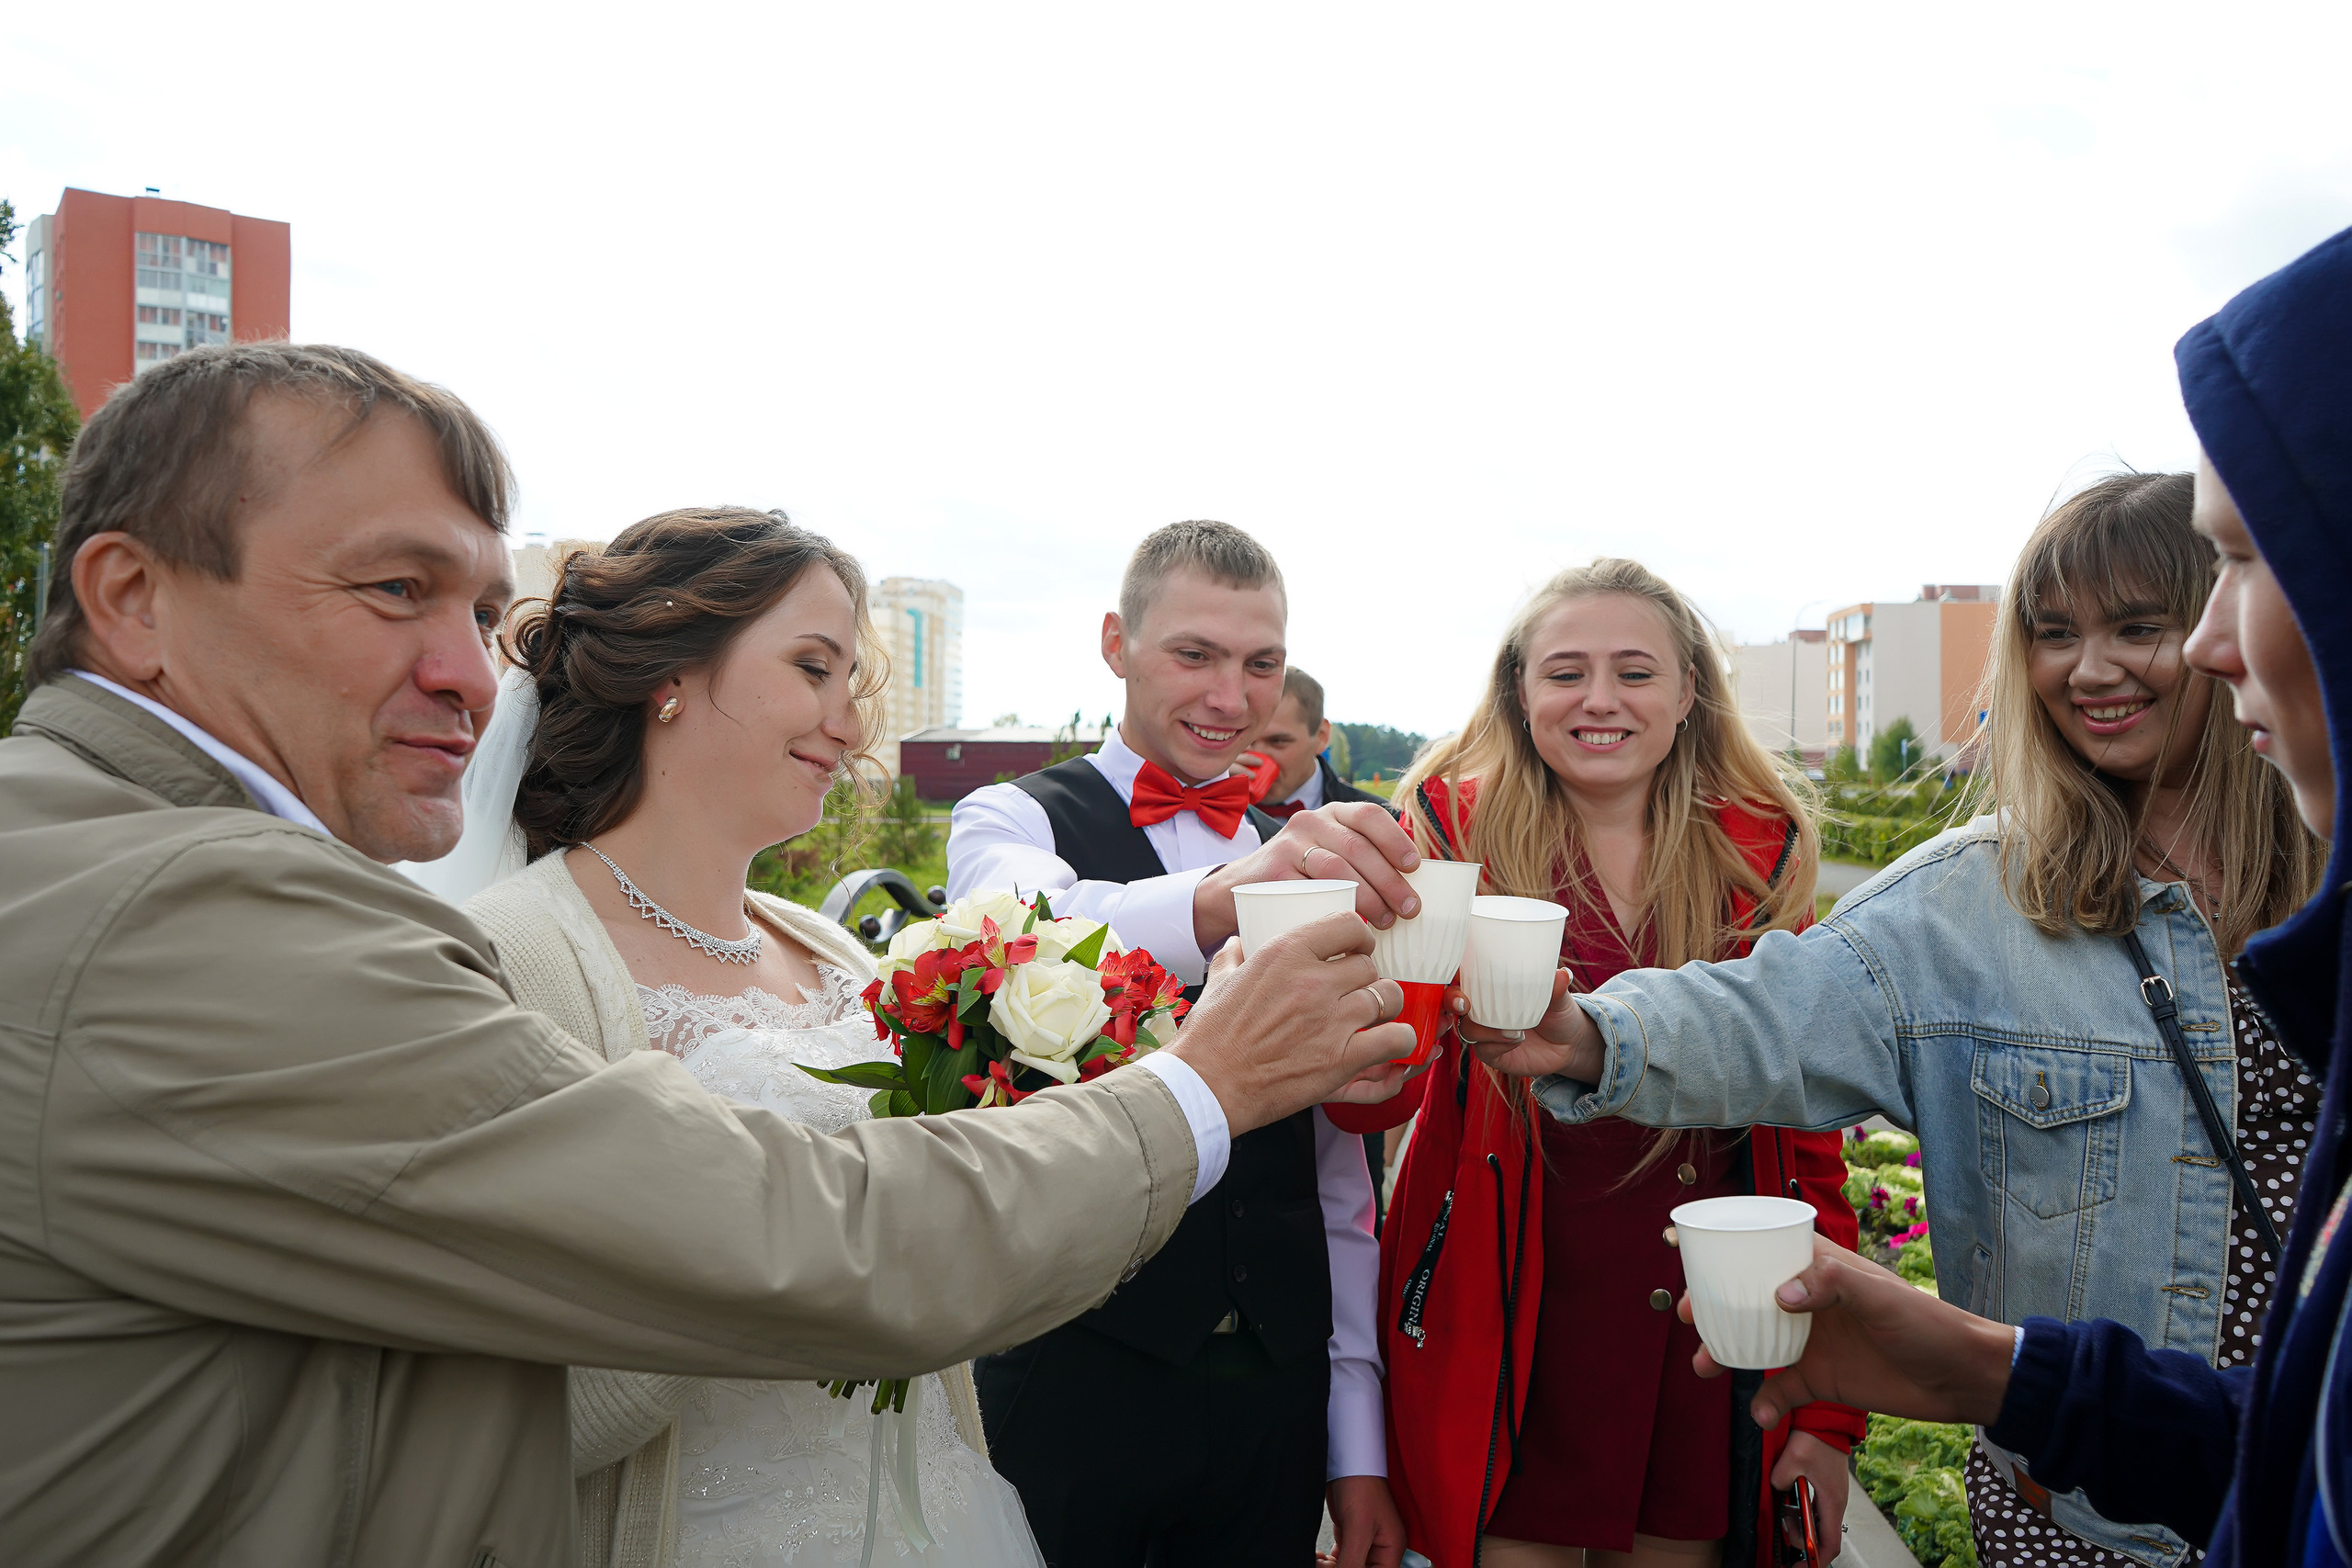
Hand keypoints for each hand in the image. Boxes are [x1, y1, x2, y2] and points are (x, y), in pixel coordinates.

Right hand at [1168, 913, 1417, 1134]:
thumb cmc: (1209, 1036)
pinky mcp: (1342, 1059)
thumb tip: (1240, 942)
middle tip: (1355, 993)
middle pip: (1369, 965)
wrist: (1207, 1085)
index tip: (1357, 949)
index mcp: (1285, 953)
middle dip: (1366, 978)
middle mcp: (1313, 981)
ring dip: (1384, 1007)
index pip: (1348, 925)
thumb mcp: (1218, 980)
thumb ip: (1234, 955)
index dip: (1359, 937)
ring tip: (1372, 1018)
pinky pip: (1396, 1038)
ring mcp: (1331, 1020)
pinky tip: (1391, 1043)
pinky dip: (1401, 1040)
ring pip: (1388, 996)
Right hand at [1191, 801, 1423, 949]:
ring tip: (1386, 921)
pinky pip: (1310, 890)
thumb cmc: (1299, 877)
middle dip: (1390, 880)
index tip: (1415, 867)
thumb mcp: (1329, 853)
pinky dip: (1334, 909)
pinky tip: (1349, 924)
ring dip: (1368, 897)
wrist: (1238, 890)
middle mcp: (1309, 822)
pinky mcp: (1272, 872)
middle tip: (1409, 909)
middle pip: (1358, 847)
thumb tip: (1414, 881)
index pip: (1369, 815)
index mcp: (1331, 813)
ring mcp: (1288, 845)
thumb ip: (1362, 856)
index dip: (1396, 839)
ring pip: (1337, 868)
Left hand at [1319, 1474, 1405, 1567]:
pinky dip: (1328, 1562)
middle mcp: (1380, 1549)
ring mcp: (1364, 1543)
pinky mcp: (1350, 1536)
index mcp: (1391, 1549)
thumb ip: (1353, 1560)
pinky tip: (1318, 1557)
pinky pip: (1341, 1559)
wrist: (1345, 1462)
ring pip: (1349, 1567)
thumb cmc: (1361, 1485)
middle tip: (1324, 1566)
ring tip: (1318, 1561)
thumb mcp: (1358, 1528)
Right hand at [1455, 968, 1606, 1081]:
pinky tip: (1516, 1040)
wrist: (1569, 1044)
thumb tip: (1563, 974)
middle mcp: (1483, 1007)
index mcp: (1492, 986)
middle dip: (1451, 1000)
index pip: (1463, 975)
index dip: (1453, 972)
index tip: (1456, 973)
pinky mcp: (1492, 1053)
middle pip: (1452, 1002)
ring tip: (1514, 1030)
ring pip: (1466, 1028)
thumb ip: (1556, 988)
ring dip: (1484, 1028)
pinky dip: (1497, 1045)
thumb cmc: (1558, 1012)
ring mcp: (1485, 1031)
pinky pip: (1482, 1050)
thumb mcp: (1559, 998)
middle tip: (1464, 1004)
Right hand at [1680, 1235, 2014, 1429]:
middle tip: (1689, 1319)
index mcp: (1819, 1267)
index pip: (1762, 1247)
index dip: (1722, 1248)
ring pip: (1753, 1343)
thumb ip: (1830, 1285)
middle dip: (1712, 1307)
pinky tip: (1762, 1414)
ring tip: (1705, 1367)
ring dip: (1726, 1354)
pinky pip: (1780, 1391)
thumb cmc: (1925, 1322)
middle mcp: (1808, 1301)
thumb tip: (1778, 1294)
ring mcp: (1811, 1341)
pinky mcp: (1820, 1380)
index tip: (1683, 1251)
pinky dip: (1765, 1402)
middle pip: (1745, 1297)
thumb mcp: (1878, 1295)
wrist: (1961, 1378)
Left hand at [1775, 1431, 1849, 1557]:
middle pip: (1822, 1535)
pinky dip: (1802, 1511)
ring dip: (1801, 1525)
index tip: (1799, 1566)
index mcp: (1832, 1503)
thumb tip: (1775, 1489)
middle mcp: (1835, 1502)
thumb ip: (1779, 1479)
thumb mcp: (1792, 1459)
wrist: (1827, 1416)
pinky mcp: (1825, 1484)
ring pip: (1817, 1521)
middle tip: (1783, 1535)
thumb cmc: (1816, 1437)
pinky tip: (1787, 1505)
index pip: (1829, 1544)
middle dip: (1803, 1541)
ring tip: (1783, 1520)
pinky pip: (1814, 1506)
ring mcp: (1831, 1493)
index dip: (1815, 1559)